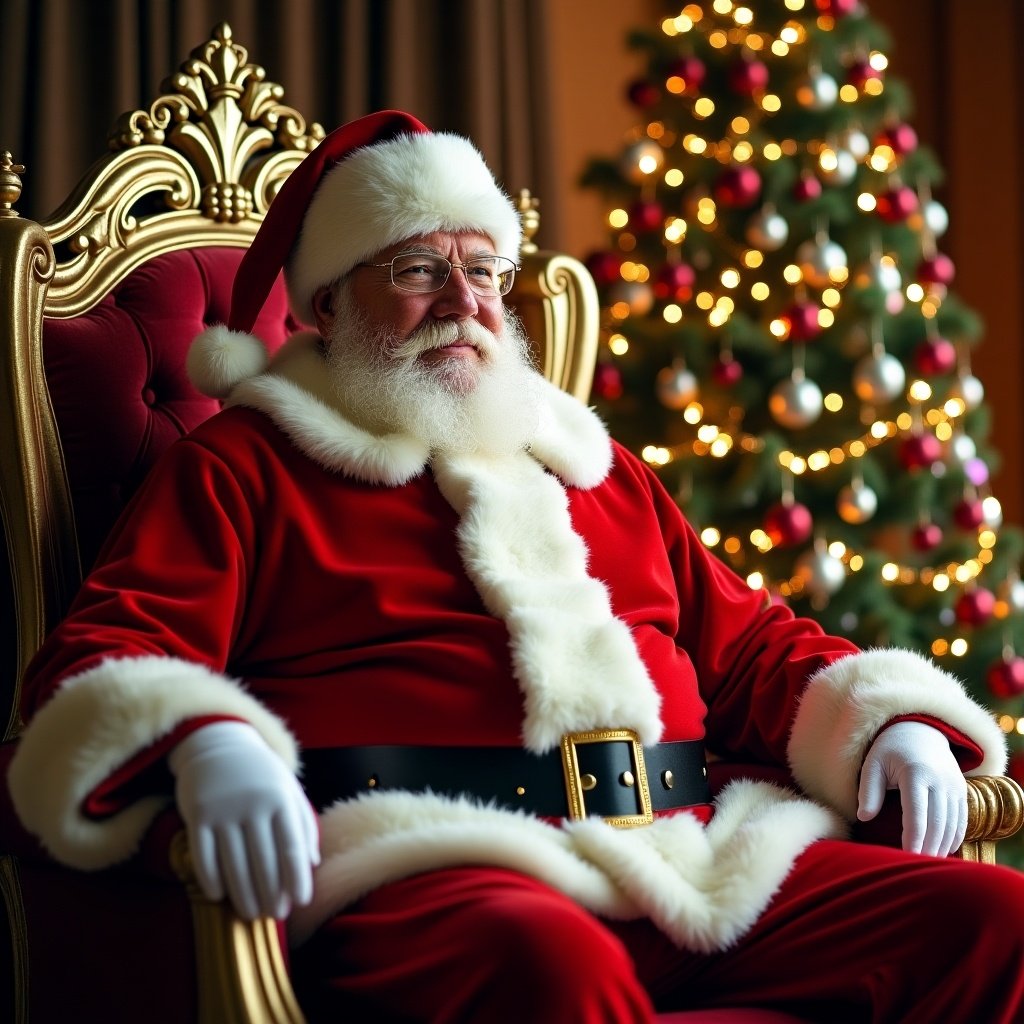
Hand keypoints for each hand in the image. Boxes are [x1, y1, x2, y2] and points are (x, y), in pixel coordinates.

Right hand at [169, 721, 319, 918]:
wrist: (220, 744)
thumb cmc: (261, 774)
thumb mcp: (289, 790)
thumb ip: (303, 824)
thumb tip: (312, 864)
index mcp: (280, 798)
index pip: (291, 847)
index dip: (296, 878)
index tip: (300, 902)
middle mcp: (253, 804)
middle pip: (263, 861)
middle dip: (270, 894)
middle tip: (274, 915)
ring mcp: (224, 809)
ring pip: (233, 864)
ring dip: (243, 895)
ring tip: (251, 914)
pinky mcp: (197, 813)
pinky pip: (203, 855)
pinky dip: (211, 879)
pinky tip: (218, 896)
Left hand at [857, 720, 966, 856]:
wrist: (920, 731)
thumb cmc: (889, 750)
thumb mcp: (872, 764)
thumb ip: (868, 790)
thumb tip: (863, 817)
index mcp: (916, 773)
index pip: (917, 813)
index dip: (913, 837)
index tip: (907, 856)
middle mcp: (940, 780)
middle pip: (937, 823)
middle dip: (929, 847)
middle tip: (917, 866)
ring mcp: (954, 786)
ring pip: (953, 825)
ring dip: (942, 846)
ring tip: (929, 863)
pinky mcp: (962, 791)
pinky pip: (962, 820)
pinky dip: (954, 837)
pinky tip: (943, 850)